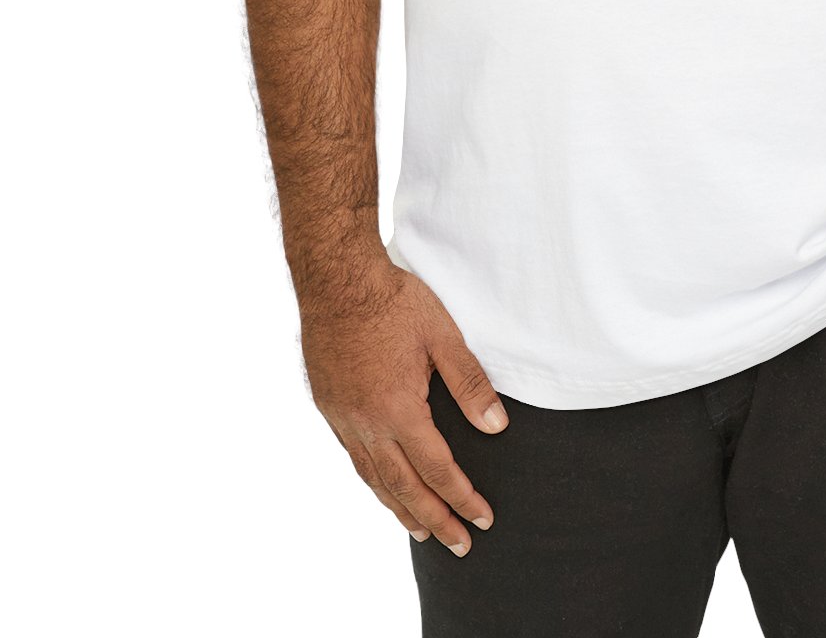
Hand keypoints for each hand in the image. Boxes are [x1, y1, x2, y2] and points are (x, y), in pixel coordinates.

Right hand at [298, 245, 508, 555]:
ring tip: (421, 530)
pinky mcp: (328, 405)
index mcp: (398, 410)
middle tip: (459, 545)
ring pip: (374, 478)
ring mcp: (343, 417)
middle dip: (435, 518)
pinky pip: (353, 457)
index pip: (437, 468)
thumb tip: (496, 427)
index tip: (482, 519)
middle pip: (404, 486)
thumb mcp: (442, 336)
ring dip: (399, 508)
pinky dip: (373, 480)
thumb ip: (470, 384)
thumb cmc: (394, 302)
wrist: (336, 279)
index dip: (462, 497)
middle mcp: (367, 423)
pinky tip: (383, 486)